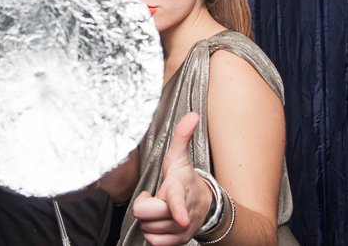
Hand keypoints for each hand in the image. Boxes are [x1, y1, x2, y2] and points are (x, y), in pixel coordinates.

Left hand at [132, 112, 211, 244]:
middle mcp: (182, 212)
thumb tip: (192, 115)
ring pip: (149, 230)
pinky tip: (158, 222)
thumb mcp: (179, 157)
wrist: (204, 204)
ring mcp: (182, 229)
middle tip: (151, 196)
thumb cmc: (184, 179)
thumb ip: (182, 136)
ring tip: (157, 207)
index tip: (180, 216)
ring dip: (148, 220)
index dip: (176, 209)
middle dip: (144, 206)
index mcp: (179, 189)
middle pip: (148, 215)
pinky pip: (154, 243)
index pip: (176, 201)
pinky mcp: (179, 241)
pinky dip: (152, 234)